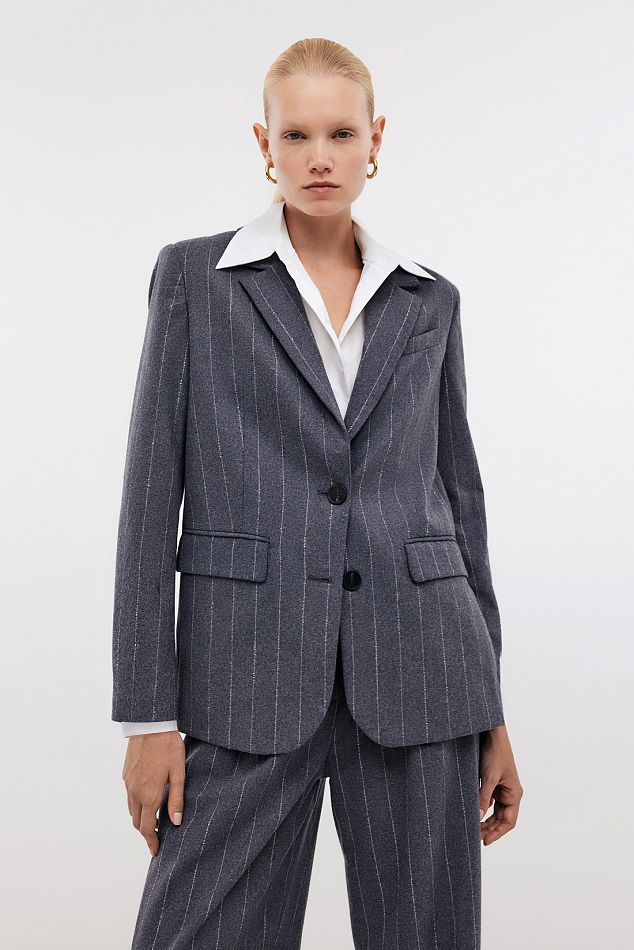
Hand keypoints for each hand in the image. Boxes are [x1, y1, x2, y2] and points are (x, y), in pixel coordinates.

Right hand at [122, 731, 185, 855]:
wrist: (149, 725)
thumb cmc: (168, 747)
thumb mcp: (179, 773)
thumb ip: (177, 799)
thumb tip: (176, 822)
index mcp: (149, 796)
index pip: (147, 828)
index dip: (151, 842)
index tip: (156, 851)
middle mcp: (134, 793)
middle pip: (137, 822)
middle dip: (146, 832)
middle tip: (157, 837)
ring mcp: (128, 783)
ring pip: (131, 809)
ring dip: (141, 818)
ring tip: (154, 820)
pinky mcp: (125, 774)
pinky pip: (129, 795)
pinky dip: (136, 804)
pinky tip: (147, 798)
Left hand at [478, 724, 522, 845]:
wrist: (491, 733)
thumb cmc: (495, 752)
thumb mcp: (488, 777)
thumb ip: (483, 797)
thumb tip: (477, 817)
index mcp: (514, 793)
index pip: (508, 822)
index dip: (497, 833)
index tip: (484, 842)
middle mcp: (509, 793)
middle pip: (501, 819)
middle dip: (489, 829)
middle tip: (474, 837)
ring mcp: (501, 788)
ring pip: (494, 811)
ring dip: (485, 820)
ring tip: (472, 829)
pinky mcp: (492, 782)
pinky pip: (488, 801)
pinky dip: (481, 808)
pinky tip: (471, 812)